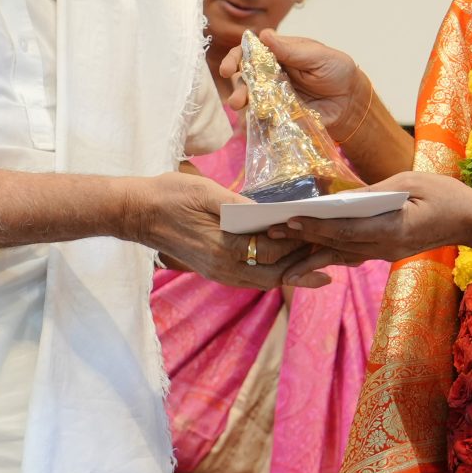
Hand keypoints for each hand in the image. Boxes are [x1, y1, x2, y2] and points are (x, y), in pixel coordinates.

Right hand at [141, 171, 331, 290]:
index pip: (273, 248)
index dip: (300, 241)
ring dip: (291, 274)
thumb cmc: (170, 195)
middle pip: (275, 273)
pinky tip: (287, 267)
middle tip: (335, 257)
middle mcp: (223, 267)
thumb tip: (270, 213)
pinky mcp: (213, 271)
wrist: (136, 213)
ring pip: (264, 281)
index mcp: (224, 247)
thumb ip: (240, 205)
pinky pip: (250, 279)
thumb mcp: (207, 191)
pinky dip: (272, 274)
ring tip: (319, 267)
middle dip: (304, 265)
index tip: (323, 233)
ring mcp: (217, 273)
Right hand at [222, 32, 376, 140]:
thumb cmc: (336, 71)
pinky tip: (248, 127)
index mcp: (278, 54)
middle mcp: (271, 74)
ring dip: (242, 102)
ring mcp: (274, 95)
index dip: (237, 57)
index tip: (229, 68)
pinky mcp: (279, 114)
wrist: (350, 101)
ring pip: (251, 97)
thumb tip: (263, 35)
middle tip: (234, 97)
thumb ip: (292, 50)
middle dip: (237, 86)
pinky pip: (262, 117)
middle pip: (245, 76)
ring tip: (240, 108)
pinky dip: (253, 122)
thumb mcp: (319, 57)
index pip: (251, 51)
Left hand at [268, 171, 471, 262]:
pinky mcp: (387, 251)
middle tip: (271, 232)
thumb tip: (339, 196)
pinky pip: (354, 252)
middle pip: (336, 245)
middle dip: (303, 239)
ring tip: (282, 245)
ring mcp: (386, 253)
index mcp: (391, 230)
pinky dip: (331, 250)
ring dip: (311, 249)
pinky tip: (311, 249)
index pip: (344, 231)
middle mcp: (385, 248)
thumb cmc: (445, 195)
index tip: (289, 220)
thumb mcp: (408, 183)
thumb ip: (373, 192)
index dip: (314, 227)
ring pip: (341, 253)